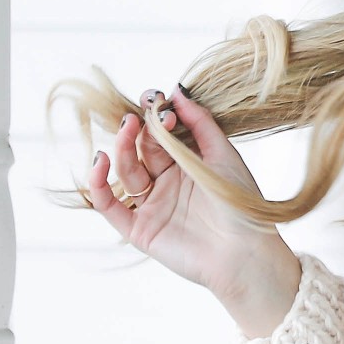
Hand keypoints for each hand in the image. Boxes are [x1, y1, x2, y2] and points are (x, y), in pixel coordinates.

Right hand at [85, 87, 301, 338]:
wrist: (245, 252)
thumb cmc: (241, 205)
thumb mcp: (224, 155)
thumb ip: (200, 123)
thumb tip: (177, 91)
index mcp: (186, 165)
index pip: (159, 134)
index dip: (154, 116)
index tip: (157, 101)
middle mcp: (166, 183)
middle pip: (141, 149)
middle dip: (138, 128)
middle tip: (141, 114)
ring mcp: (152, 205)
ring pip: (125, 171)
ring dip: (121, 147)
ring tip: (127, 128)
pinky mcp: (139, 229)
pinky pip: (109, 206)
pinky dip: (98, 184)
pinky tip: (101, 161)